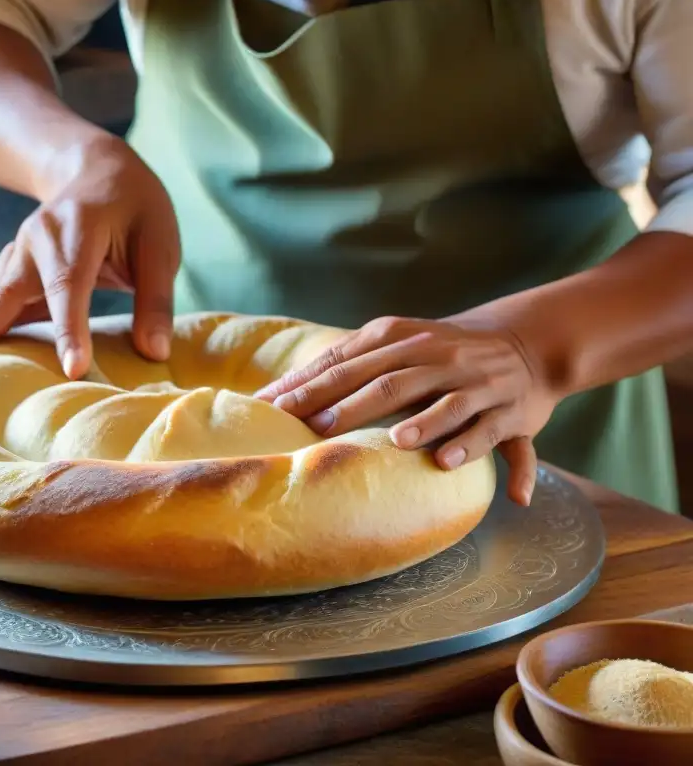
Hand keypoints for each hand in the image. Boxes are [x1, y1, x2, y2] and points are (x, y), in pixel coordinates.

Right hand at [0, 134, 180, 378]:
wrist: (97, 170)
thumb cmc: (136, 210)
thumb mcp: (161, 245)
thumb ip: (156, 298)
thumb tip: (155, 353)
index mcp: (78, 228)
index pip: (70, 284)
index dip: (70, 328)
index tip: (73, 369)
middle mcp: (36, 240)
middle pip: (7, 291)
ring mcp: (18, 254)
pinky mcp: (12, 271)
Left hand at [255, 317, 558, 505]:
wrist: (526, 344)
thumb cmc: (439, 353)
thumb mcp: (397, 344)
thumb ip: (346, 364)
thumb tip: (280, 395)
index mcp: (401, 338)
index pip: (347, 360)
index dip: (310, 383)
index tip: (273, 406)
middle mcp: (435, 356)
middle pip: (387, 380)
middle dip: (350, 403)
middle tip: (314, 426)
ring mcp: (474, 383)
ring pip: (444, 403)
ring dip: (422, 423)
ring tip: (395, 441)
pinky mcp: (507, 411)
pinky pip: (488, 430)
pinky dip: (469, 446)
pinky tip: (445, 462)